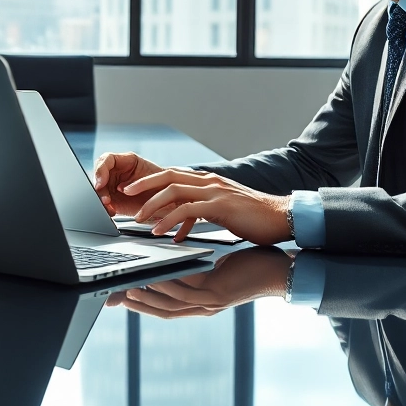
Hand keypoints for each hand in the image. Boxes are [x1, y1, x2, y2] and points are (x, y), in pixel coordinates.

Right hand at [91, 152, 165, 215]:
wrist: (173, 201)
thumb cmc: (167, 185)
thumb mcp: (156, 177)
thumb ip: (141, 180)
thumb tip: (123, 188)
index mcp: (127, 161)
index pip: (107, 159)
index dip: (101, 170)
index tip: (101, 182)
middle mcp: (118, 172)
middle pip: (99, 175)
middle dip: (99, 187)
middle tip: (105, 198)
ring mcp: (115, 187)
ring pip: (99, 190)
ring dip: (100, 198)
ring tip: (108, 206)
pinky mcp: (115, 201)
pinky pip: (104, 204)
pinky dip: (105, 208)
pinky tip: (111, 211)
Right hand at [106, 247, 291, 318]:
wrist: (279, 268)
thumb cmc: (249, 264)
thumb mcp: (214, 266)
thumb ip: (192, 267)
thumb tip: (170, 256)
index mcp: (200, 300)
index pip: (164, 306)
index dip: (141, 303)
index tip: (118, 296)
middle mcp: (202, 306)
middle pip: (162, 311)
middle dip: (137, 305)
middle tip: (112, 298)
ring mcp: (210, 303)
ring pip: (171, 305)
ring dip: (147, 299)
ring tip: (126, 290)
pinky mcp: (218, 294)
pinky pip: (187, 293)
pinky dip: (167, 287)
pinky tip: (153, 280)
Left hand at [126, 168, 292, 244]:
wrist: (281, 217)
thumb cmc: (254, 218)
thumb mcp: (222, 209)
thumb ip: (202, 209)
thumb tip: (182, 221)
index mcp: (208, 181)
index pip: (173, 174)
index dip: (150, 179)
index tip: (132, 188)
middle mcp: (209, 181)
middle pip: (168, 176)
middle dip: (143, 185)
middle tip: (125, 194)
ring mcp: (215, 191)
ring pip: (174, 191)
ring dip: (152, 205)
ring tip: (138, 220)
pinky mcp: (221, 206)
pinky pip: (188, 210)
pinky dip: (170, 220)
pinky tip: (159, 231)